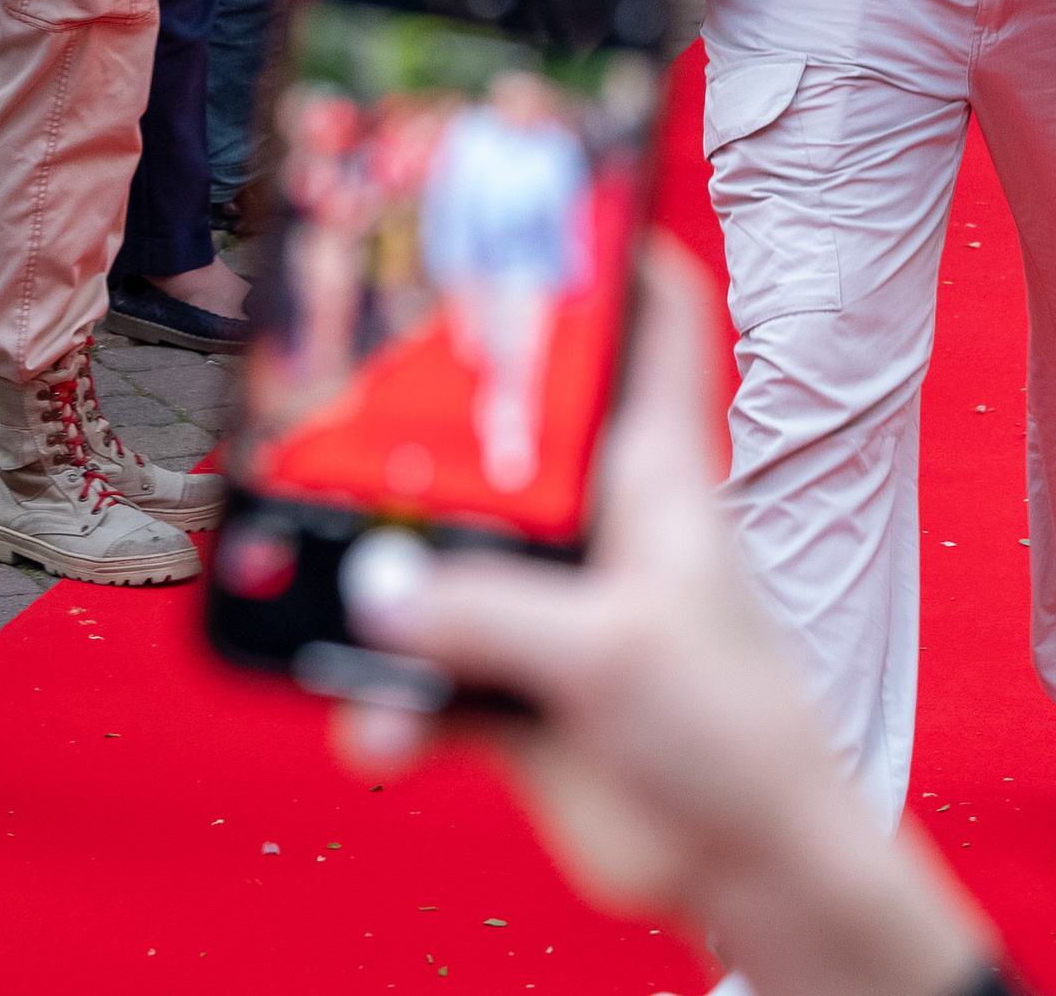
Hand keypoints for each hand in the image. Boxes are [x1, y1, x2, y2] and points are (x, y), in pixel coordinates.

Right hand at [339, 245, 993, 993]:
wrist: (743, 864)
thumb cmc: (736, 728)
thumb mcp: (614, 653)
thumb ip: (492, 615)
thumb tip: (377, 589)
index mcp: (653, 470)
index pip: (654, 322)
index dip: (617, 249)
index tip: (549, 192)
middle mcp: (597, 519)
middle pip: (504, 429)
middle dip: (423, 419)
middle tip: (336, 398)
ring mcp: (550, 601)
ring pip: (441, 557)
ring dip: (377, 587)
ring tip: (313, 601)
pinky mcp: (513, 686)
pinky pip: (421, 672)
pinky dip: (384, 701)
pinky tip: (369, 729)